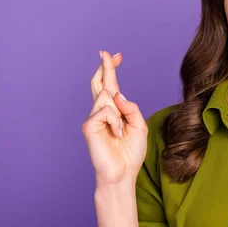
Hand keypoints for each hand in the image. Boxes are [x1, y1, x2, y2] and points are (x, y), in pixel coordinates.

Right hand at [82, 50, 147, 186]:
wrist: (123, 173)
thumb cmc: (130, 152)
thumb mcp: (138, 125)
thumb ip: (130, 108)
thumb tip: (116, 93)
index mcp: (114, 111)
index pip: (111, 86)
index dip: (111, 70)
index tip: (116, 55)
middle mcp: (101, 112)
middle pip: (100, 84)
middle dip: (105, 67)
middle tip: (107, 53)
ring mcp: (93, 118)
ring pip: (107, 97)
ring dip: (118, 113)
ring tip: (120, 130)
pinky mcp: (89, 126)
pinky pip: (105, 111)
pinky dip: (114, 121)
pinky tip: (115, 134)